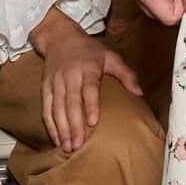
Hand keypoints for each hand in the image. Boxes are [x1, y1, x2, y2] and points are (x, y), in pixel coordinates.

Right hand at [32, 10, 142, 153]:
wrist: (60, 38)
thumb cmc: (89, 50)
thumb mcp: (110, 56)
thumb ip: (126, 74)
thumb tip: (140, 93)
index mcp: (87, 68)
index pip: (88, 89)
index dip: (90, 105)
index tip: (92, 122)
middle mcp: (69, 76)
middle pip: (70, 103)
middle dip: (73, 125)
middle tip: (78, 145)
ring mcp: (55, 82)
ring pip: (56, 108)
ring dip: (61, 129)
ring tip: (67, 147)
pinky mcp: (45, 87)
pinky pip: (46, 108)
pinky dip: (50, 125)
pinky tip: (56, 139)